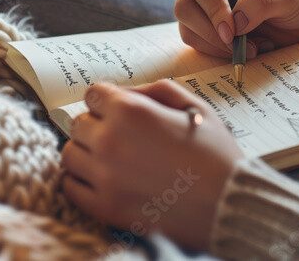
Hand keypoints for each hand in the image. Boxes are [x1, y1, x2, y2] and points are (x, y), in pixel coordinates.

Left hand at [60, 80, 243, 250]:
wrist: (229, 204)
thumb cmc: (215, 153)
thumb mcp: (194, 106)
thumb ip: (155, 91)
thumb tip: (125, 93)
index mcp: (131, 112)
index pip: (93, 94)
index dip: (108, 100)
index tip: (119, 111)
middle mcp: (110, 141)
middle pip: (78, 123)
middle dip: (97, 125)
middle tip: (121, 137)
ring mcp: (104, 176)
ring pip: (70, 154)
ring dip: (86, 152)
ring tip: (111, 159)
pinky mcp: (104, 207)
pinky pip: (70, 187)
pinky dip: (81, 182)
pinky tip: (103, 180)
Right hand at [174, 0, 298, 57]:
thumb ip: (264, 2)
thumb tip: (235, 21)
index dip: (212, 7)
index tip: (232, 31)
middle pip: (185, 7)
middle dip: (210, 31)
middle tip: (239, 46)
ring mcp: (204, 8)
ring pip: (188, 29)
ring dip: (216, 46)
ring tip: (252, 48)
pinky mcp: (207, 29)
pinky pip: (198, 45)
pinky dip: (219, 54)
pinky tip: (246, 50)